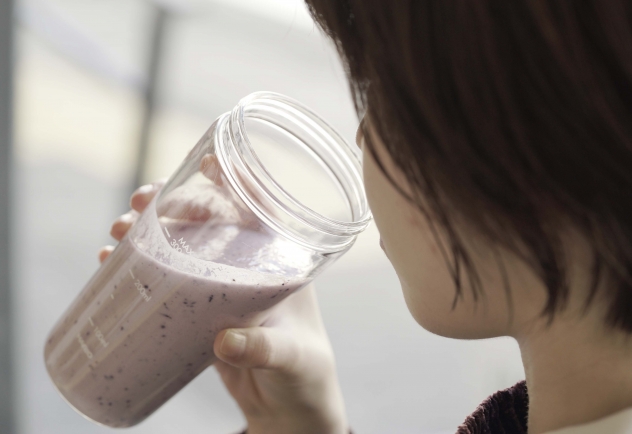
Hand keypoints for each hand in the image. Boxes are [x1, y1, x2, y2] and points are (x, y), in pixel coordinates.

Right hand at [100, 181, 348, 433]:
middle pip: (211, 219)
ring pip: (184, 245)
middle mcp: (252, 267)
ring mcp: (224, 287)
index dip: (237, 180)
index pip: (260, 209)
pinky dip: (143, 265)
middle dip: (175, 203)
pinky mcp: (202, 311)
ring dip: (151, 229)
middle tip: (140, 201)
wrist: (290, 409)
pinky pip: (170, 279)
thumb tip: (225, 342)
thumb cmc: (305, 376)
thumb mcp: (290, 358)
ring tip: (119, 229)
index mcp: (282, 264)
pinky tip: (114, 261)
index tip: (207, 161)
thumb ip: (263, 348)